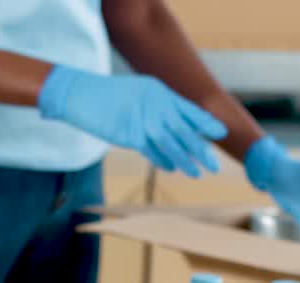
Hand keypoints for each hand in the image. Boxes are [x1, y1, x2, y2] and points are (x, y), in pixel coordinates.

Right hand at [38, 66, 225, 177]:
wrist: (79, 94)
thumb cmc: (105, 95)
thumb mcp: (137, 92)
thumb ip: (155, 105)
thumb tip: (172, 123)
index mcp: (159, 92)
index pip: (189, 110)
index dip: (205, 123)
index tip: (220, 133)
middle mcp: (156, 105)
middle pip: (185, 131)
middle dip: (201, 149)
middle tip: (214, 165)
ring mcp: (143, 120)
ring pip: (171, 144)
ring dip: (185, 160)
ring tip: (197, 173)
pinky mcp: (130, 135)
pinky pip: (151, 151)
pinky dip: (163, 161)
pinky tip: (172, 168)